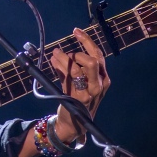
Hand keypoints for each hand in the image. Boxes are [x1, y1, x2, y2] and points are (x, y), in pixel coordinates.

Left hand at [50, 27, 110, 142]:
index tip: (76, 31)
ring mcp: (91, 91)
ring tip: (55, 54)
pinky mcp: (80, 97)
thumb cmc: (74, 102)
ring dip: (65, 58)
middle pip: (94, 58)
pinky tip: (54, 61)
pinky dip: (61, 66)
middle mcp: (100, 84)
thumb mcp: (73, 83)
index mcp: (102, 79)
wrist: (72, 125)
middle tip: (65, 47)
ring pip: (80, 66)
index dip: (87, 41)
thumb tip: (56, 54)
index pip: (98, 55)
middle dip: (80, 48)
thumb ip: (66, 69)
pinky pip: (71, 76)